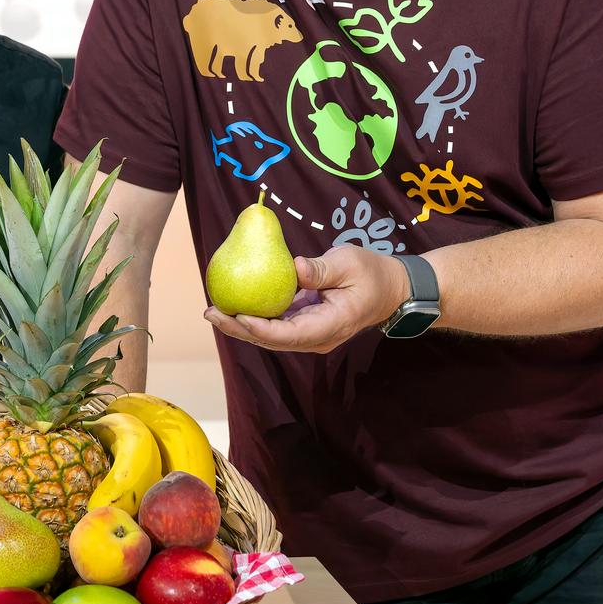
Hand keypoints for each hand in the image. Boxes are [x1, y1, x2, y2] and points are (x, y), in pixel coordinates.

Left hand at [204, 246, 407, 353]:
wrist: (390, 289)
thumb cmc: (373, 273)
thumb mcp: (350, 264)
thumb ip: (323, 269)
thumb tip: (296, 268)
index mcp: (331, 325)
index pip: (290, 334)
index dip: (261, 328)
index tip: (237, 314)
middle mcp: (317, 337)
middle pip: (273, 340)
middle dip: (240, 329)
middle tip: (211, 313)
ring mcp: (311, 334)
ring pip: (271, 337)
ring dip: (241, 326)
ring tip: (213, 311)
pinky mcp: (305, 325)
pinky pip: (276, 326)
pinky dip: (254, 317)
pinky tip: (233, 304)